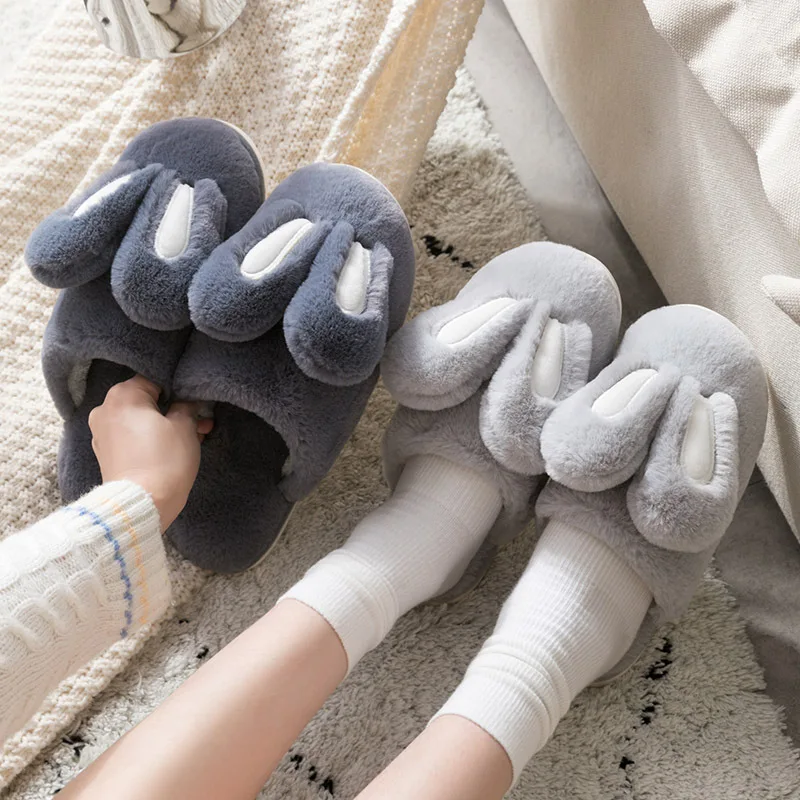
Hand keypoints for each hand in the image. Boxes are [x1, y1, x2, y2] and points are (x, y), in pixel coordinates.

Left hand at [89, 375, 212, 529]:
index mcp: (123, 395)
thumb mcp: (185, 427)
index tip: (195, 403)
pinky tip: (172, 448)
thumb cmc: (165, 461)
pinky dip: (149, 439)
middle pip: (146, 400)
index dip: (180, 390)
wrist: (141, 505)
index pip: (156, 379)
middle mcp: (105, 409)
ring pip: (140, 420)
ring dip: (164, 425)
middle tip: (199, 422)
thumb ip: (187, 406)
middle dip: (173, 410)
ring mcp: (102, 433)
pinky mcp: (104, 454)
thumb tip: (186, 402)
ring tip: (192, 438)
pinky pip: (131, 437)